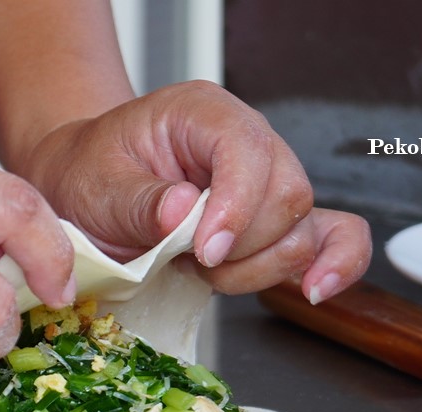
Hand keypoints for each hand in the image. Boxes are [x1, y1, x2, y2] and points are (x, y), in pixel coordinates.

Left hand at [20, 80, 371, 300]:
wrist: (87, 188)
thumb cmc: (90, 174)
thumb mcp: (95, 184)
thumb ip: (138, 201)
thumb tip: (182, 213)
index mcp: (203, 114)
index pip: (248, 149)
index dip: (236, 206)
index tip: (203, 251)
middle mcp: (247, 141)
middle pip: (287, 194)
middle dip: (242, 246)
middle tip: (190, 261)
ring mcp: (267, 182)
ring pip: (304, 229)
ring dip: (258, 268)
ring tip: (204, 269)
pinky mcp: (276, 221)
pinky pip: (334, 237)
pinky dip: (334, 264)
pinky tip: (314, 288)